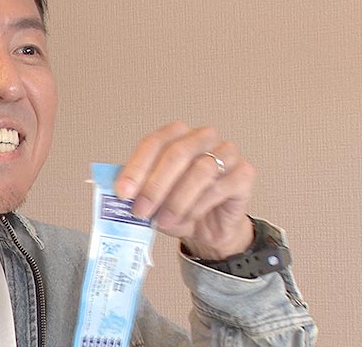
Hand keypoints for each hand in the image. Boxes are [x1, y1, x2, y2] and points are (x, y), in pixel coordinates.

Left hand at [113, 121, 254, 259]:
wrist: (210, 227)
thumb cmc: (179, 205)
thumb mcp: (152, 199)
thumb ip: (136, 192)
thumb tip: (117, 193)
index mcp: (176, 135)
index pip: (153, 143)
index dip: (136, 168)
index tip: (122, 192)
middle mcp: (202, 137)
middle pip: (177, 153)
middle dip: (155, 186)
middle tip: (141, 211)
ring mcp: (226, 152)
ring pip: (200, 170)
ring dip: (176, 200)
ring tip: (163, 221)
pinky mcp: (244, 173)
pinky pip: (220, 187)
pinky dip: (199, 206)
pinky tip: (188, 219)